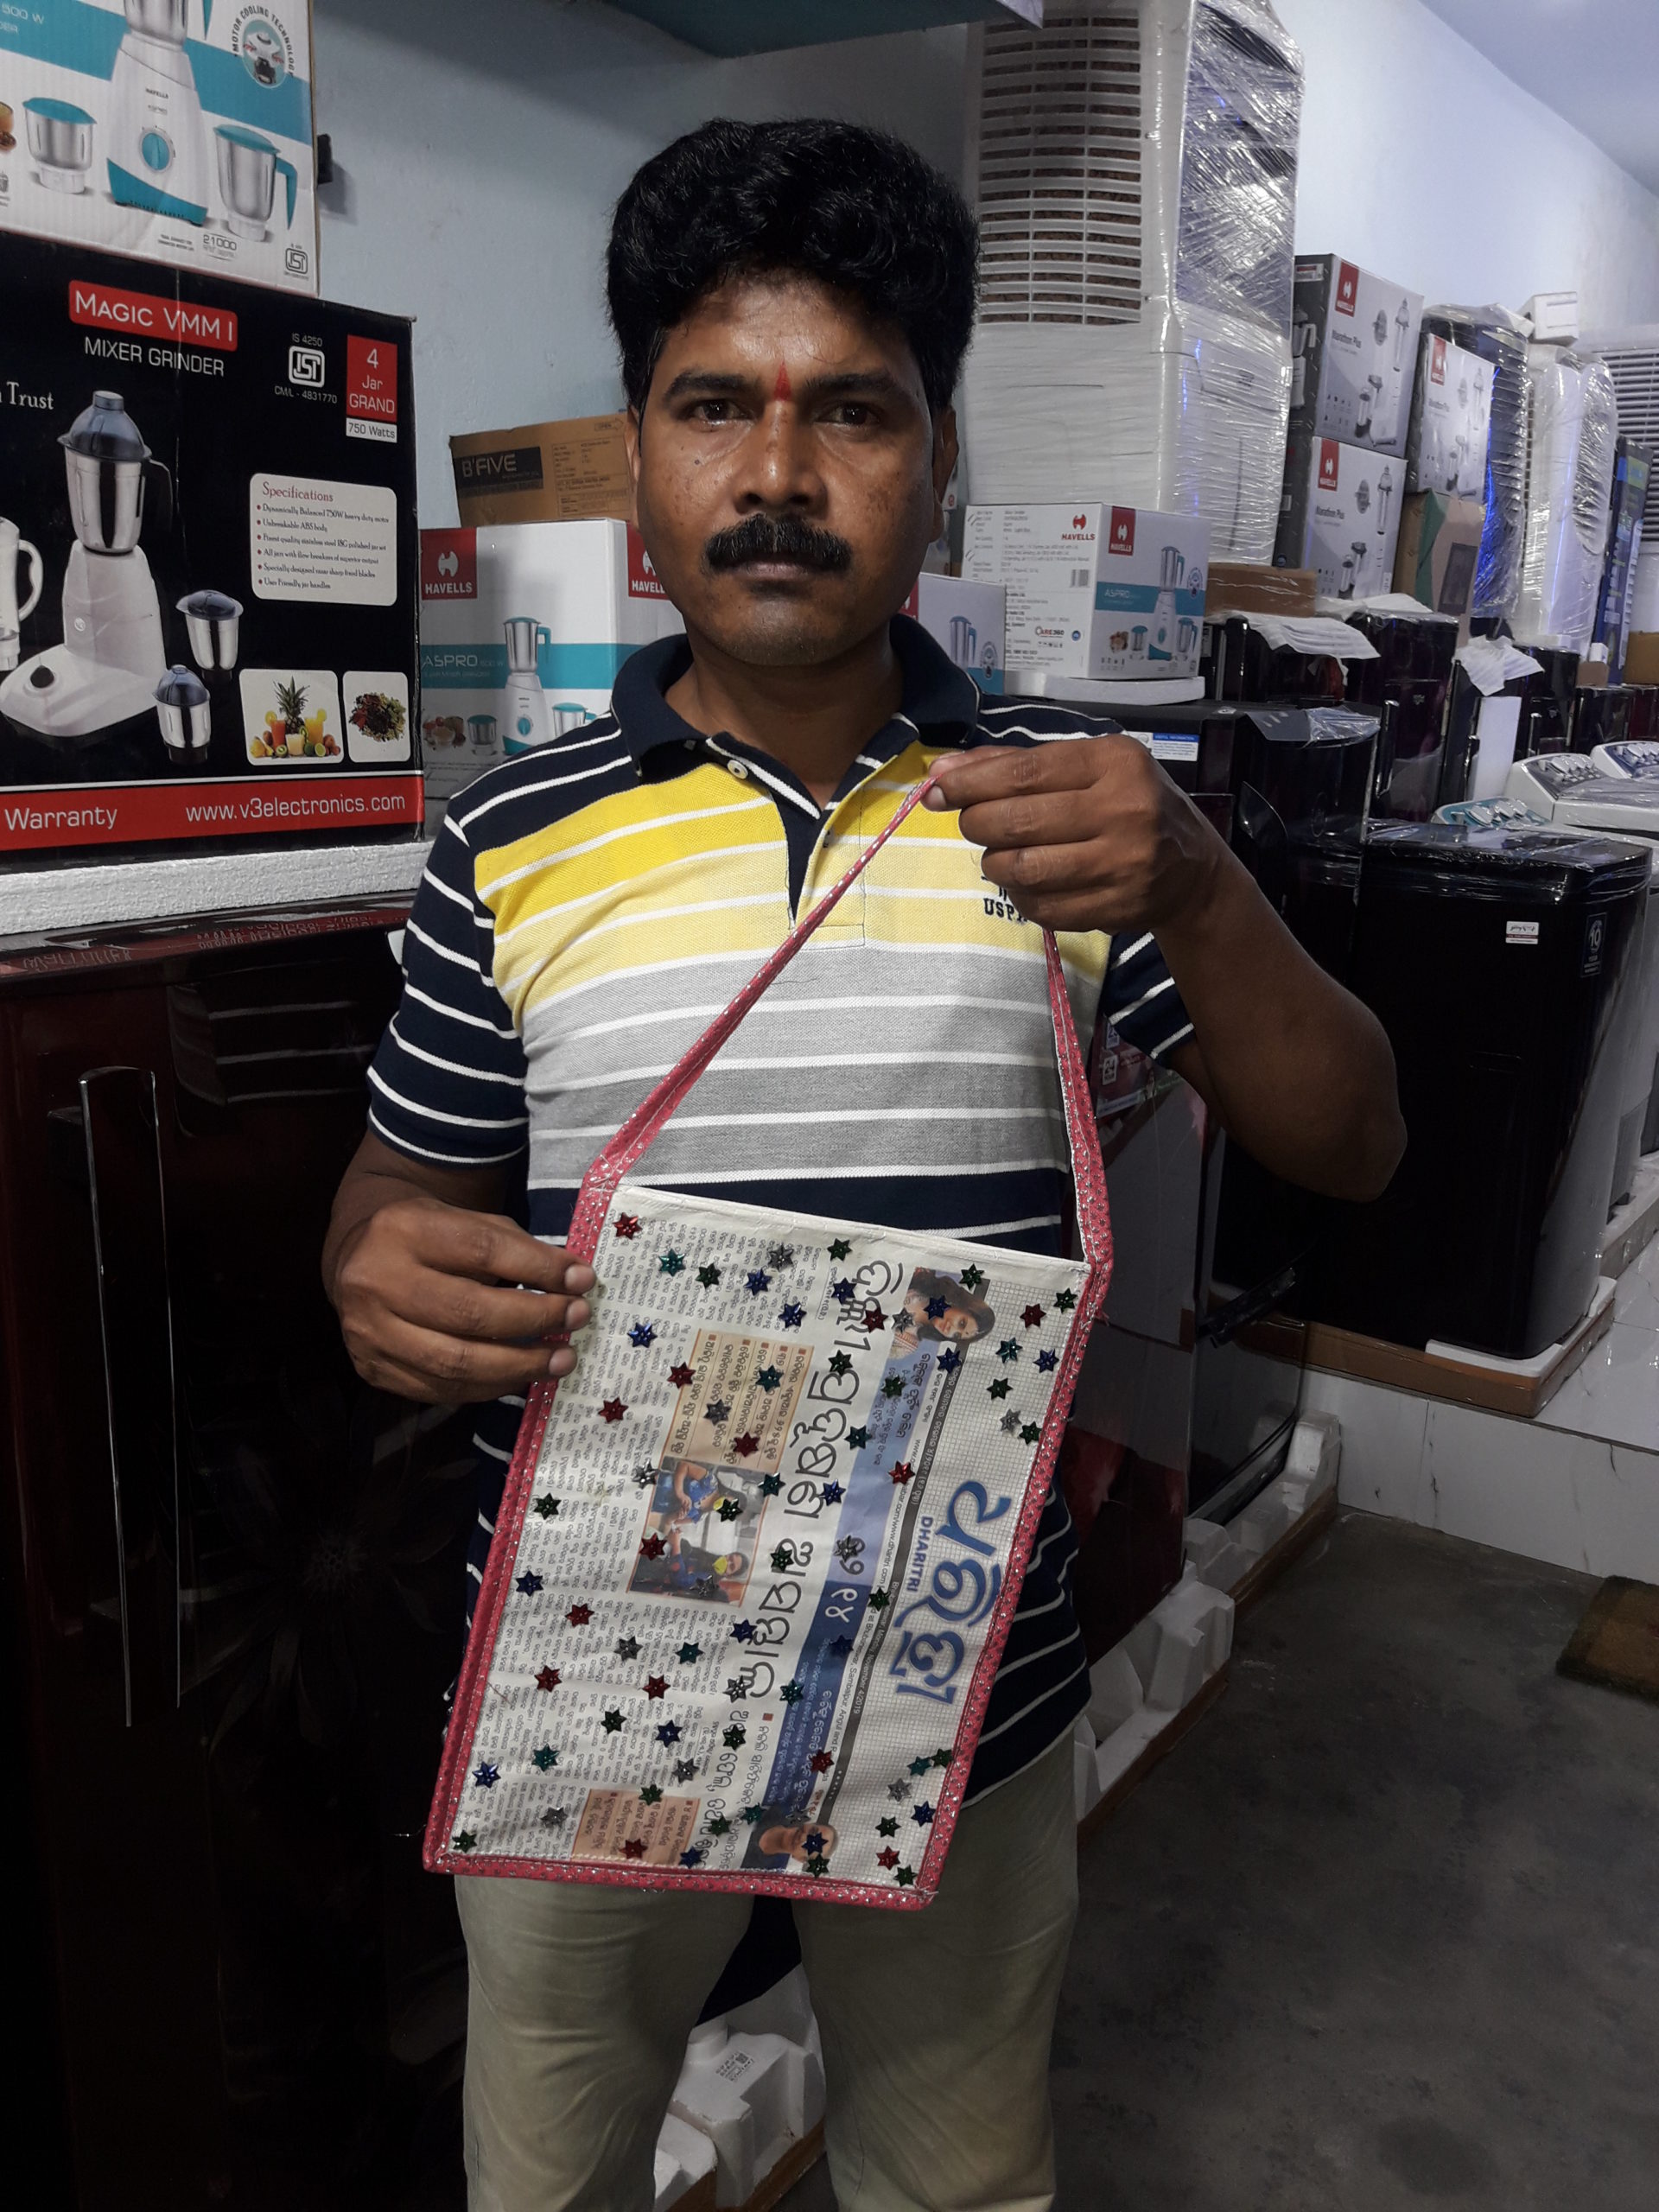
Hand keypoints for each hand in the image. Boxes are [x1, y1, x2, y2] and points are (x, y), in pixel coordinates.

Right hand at [329, 1193, 594, 1403]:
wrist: (355, 1256)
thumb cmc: (426, 1235)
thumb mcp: (465, 1221)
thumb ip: (517, 1248)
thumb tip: (576, 1281)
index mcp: (401, 1230)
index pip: (482, 1251)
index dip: (538, 1268)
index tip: (583, 1281)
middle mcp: (376, 1282)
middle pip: (469, 1313)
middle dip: (533, 1321)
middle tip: (576, 1320)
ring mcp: (368, 1332)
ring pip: (455, 1363)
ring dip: (519, 1366)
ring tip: (561, 1359)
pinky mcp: (371, 1369)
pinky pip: (441, 1389)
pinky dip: (489, 1386)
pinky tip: (520, 1375)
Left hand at [924, 739, 1220, 933]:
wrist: (1192, 870)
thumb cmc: (1129, 804)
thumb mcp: (1088, 767)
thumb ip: (1015, 764)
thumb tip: (942, 770)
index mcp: (1114, 763)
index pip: (1023, 773)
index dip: (970, 783)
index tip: (938, 789)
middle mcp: (1123, 810)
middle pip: (1016, 821)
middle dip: (977, 823)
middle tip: (974, 823)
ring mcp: (1121, 865)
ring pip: (1022, 868)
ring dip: (994, 863)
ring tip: (1000, 854)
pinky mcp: (1115, 908)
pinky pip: (1041, 907)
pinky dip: (1020, 896)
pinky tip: (1027, 883)